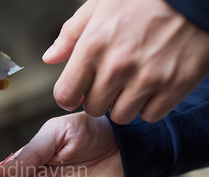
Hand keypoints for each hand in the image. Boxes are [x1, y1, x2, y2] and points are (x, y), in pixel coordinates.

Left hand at [43, 0, 208, 123]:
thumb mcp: (99, 6)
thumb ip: (71, 35)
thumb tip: (50, 58)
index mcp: (93, 46)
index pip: (65, 95)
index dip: (69, 97)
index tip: (77, 94)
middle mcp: (117, 65)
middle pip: (93, 108)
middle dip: (98, 99)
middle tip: (110, 84)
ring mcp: (148, 77)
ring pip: (121, 115)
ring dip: (123, 105)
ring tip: (132, 84)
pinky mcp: (176, 84)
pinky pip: (151, 115)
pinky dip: (150, 106)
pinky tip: (153, 87)